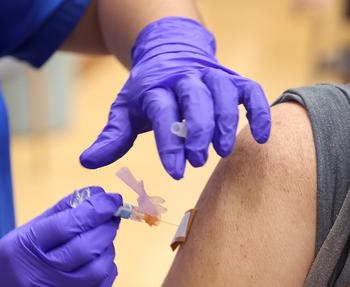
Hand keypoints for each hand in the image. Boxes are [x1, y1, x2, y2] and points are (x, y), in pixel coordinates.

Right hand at [0, 188, 121, 286]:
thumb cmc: (12, 262)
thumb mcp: (25, 232)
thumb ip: (60, 212)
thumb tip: (95, 193)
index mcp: (27, 247)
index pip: (67, 225)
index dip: (95, 209)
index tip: (112, 198)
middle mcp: (43, 273)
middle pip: (87, 247)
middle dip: (106, 227)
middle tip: (111, 216)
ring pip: (98, 268)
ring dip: (108, 247)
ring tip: (103, 238)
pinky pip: (102, 286)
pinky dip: (108, 268)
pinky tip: (101, 258)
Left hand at [80, 17, 271, 179]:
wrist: (170, 52)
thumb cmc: (148, 92)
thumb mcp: (126, 110)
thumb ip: (112, 137)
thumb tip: (87, 162)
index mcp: (155, 87)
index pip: (163, 113)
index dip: (169, 143)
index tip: (175, 172)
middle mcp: (184, 78)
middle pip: (195, 98)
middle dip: (198, 131)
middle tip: (198, 160)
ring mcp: (211, 76)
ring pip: (223, 92)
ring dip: (226, 122)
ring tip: (223, 151)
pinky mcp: (233, 78)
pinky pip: (251, 89)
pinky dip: (259, 110)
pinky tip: (261, 136)